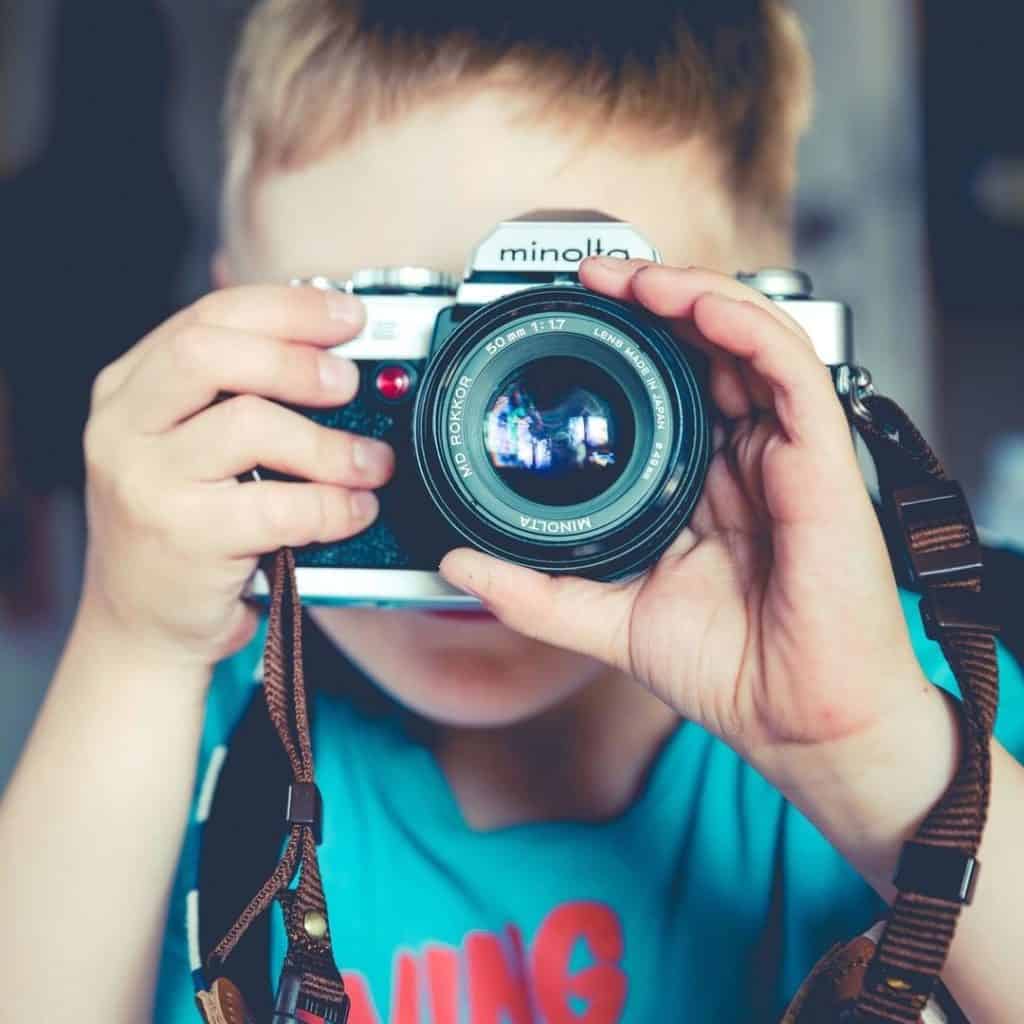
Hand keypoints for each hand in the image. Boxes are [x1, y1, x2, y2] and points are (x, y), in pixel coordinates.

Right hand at [81, 285, 392, 668]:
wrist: (141, 626)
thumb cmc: (183, 530)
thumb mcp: (190, 450)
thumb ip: (237, 398)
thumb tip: (336, 359)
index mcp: (130, 390)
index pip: (207, 317)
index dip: (286, 308)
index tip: (347, 316)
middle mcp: (124, 428)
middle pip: (210, 353)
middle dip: (296, 359)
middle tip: (350, 383)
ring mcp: (146, 482)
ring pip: (249, 425)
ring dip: (329, 442)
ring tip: (370, 462)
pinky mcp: (182, 537)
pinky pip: (277, 506)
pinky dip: (332, 505)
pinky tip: (355, 511)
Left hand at [441, 259, 929, 764]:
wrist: (796, 721)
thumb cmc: (728, 670)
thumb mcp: (607, 619)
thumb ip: (534, 591)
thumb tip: (458, 561)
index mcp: (704, 483)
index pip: (672, 386)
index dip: (628, 342)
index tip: (570, 318)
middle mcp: (746, 457)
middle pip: (707, 347)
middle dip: (652, 298)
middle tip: (592, 278)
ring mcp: (785, 452)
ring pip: (748, 338)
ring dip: (691, 294)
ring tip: (630, 278)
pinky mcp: (823, 458)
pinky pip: (790, 369)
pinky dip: (743, 325)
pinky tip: (693, 305)